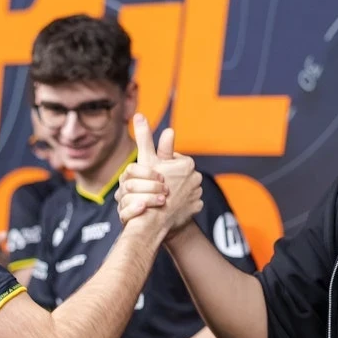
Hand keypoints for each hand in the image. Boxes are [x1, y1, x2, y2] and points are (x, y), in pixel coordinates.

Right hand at [119, 115, 202, 233]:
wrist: (154, 222)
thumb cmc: (149, 189)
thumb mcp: (146, 162)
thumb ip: (146, 139)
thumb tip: (139, 115)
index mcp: (187, 164)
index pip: (172, 159)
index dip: (160, 167)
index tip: (154, 174)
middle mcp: (197, 177)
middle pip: (178, 174)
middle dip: (169, 179)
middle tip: (157, 187)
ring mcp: (198, 193)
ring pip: (183, 189)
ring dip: (175, 192)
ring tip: (162, 199)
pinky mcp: (197, 207)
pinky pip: (188, 203)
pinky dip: (180, 205)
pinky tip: (170, 208)